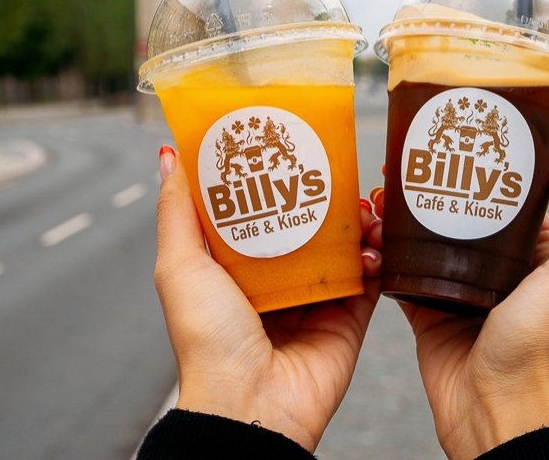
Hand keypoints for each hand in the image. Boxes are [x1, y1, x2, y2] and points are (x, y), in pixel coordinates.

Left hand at [153, 145, 381, 451]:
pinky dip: (379, 256)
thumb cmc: (207, 340)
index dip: (273, 177)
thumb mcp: (181, 266)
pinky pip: (371, 278)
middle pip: (306, 223)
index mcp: (237, 266)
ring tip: (364, 202)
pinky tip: (376, 240)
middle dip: (324, 193)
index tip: (287, 142)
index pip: (258, 209)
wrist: (251, 406)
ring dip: (358, 220)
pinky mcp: (349, 317)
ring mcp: (316, 298)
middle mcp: (277, 279)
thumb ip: (178, 211)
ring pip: (344, 245)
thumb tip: (169, 155)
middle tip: (336, 167)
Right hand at [369, 121, 548, 459]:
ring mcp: (460, 275)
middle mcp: (501, 254)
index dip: (498, 144)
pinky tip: (370, 213)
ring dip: (407, 196)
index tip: (473, 109)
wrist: (496, 413)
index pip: (519, 179)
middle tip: (416, 135)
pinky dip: (385, 236)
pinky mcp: (425, 298)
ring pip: (429, 221)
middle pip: (468, 195)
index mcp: (542, 242)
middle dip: (442, 165)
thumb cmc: (546, 344)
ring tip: (387, 169)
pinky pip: (401, 258)